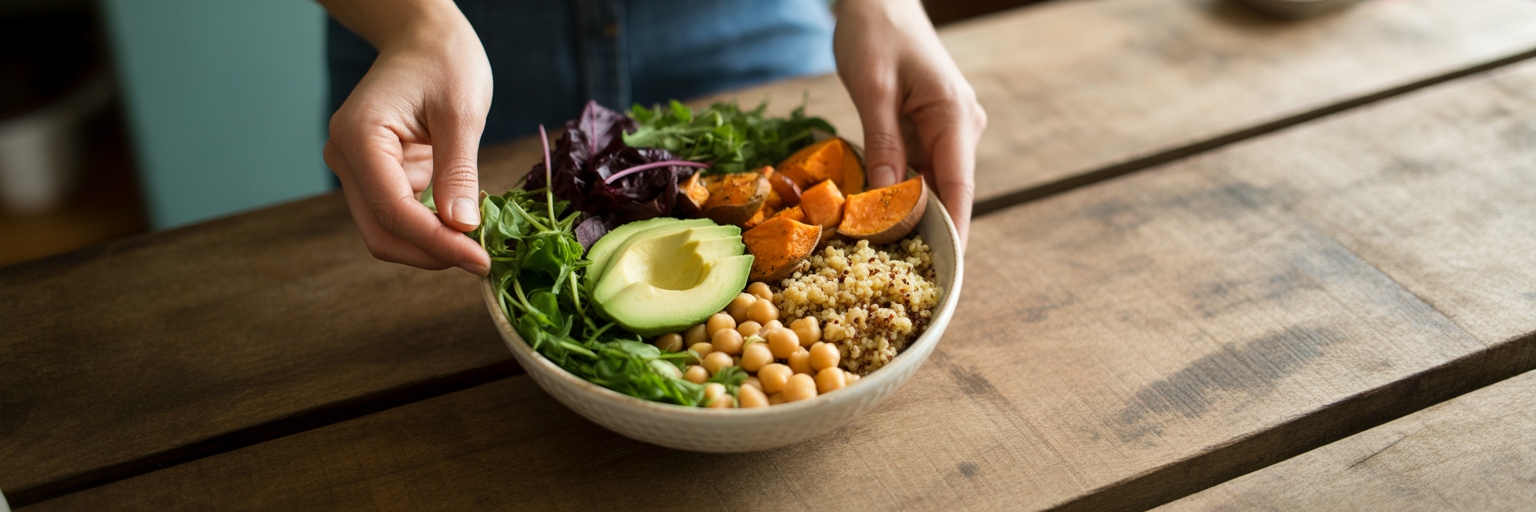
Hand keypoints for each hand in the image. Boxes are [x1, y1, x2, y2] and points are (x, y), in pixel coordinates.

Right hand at [320, 0, 492, 274]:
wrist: (424, 38)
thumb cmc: (444, 61)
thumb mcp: (462, 113)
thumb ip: (458, 172)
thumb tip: (462, 228)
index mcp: (359, 137)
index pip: (393, 211)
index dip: (437, 244)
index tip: (480, 261)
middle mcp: (346, 158)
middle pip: (382, 232)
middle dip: (431, 253)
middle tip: (482, 259)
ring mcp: (357, 169)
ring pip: (388, 231)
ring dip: (431, 244)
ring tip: (479, 242)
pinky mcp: (375, 175)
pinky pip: (400, 215)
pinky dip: (431, 227)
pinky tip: (465, 223)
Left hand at [833, 0, 986, 250]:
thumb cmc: (875, 32)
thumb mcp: (872, 88)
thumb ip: (881, 144)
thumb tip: (886, 200)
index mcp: (955, 117)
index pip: (960, 189)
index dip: (952, 235)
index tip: (944, 274)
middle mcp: (961, 127)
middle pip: (948, 193)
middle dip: (924, 232)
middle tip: (894, 274)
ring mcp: (948, 129)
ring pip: (932, 185)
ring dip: (908, 214)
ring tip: (879, 253)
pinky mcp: (930, 128)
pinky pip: (918, 169)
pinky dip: (899, 192)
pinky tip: (875, 215)